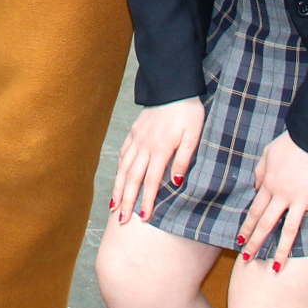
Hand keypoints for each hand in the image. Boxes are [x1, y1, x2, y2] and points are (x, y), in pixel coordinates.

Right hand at [111, 98, 204, 225]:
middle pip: (132, 179)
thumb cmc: (188, 112)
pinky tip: (118, 179)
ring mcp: (137, 139)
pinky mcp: (134, 132)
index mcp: (160, 149)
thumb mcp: (193, 135)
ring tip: (114, 206)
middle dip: (126, 201)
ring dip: (119, 189)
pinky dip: (119, 169)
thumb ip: (183, 158)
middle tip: (121, 221)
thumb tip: (176, 182)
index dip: (146, 201)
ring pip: (124, 168)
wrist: (174, 87)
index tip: (143, 218)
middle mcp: (144, 146)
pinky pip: (123, 154)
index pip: (151, 181)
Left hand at [239, 129, 307, 268]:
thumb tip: (256, 187)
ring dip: (282, 251)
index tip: (240, 241)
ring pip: (289, 230)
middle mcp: (282, 196)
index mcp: (269, 184)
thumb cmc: (291, 142)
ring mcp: (301, 199)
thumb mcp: (267, 153)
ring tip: (276, 268)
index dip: (247, 227)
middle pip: (266, 224)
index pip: (255, 211)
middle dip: (256, 243)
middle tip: (249, 258)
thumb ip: (260, 172)